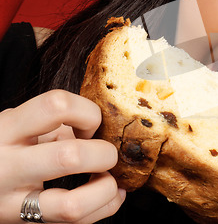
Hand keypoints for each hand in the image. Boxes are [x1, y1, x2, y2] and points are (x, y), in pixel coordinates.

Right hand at [0, 90, 125, 222]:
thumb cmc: (3, 146)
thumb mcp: (19, 124)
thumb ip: (55, 123)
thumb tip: (104, 131)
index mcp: (6, 130)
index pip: (56, 106)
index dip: (87, 113)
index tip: (89, 125)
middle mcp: (6, 167)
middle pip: (70, 157)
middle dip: (104, 154)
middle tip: (107, 153)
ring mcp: (12, 204)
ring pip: (72, 205)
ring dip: (105, 190)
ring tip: (108, 179)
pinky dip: (106, 207)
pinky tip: (111, 194)